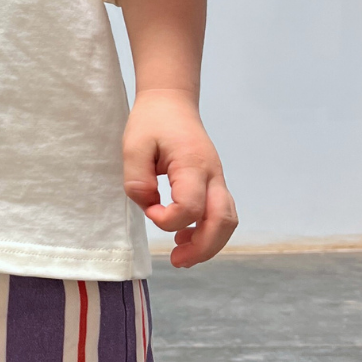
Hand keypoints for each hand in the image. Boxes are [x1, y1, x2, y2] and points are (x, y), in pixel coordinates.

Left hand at [122, 88, 237, 267]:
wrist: (172, 102)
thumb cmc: (152, 122)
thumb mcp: (133, 145)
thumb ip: (137, 179)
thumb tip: (148, 205)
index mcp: (192, 164)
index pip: (191, 206)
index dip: (168, 219)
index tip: (149, 210)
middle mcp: (212, 174)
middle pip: (223, 221)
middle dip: (202, 248)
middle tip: (176, 260)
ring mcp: (217, 179)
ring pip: (228, 220)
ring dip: (209, 244)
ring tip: (181, 255)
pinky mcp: (213, 183)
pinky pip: (220, 213)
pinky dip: (208, 231)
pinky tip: (185, 236)